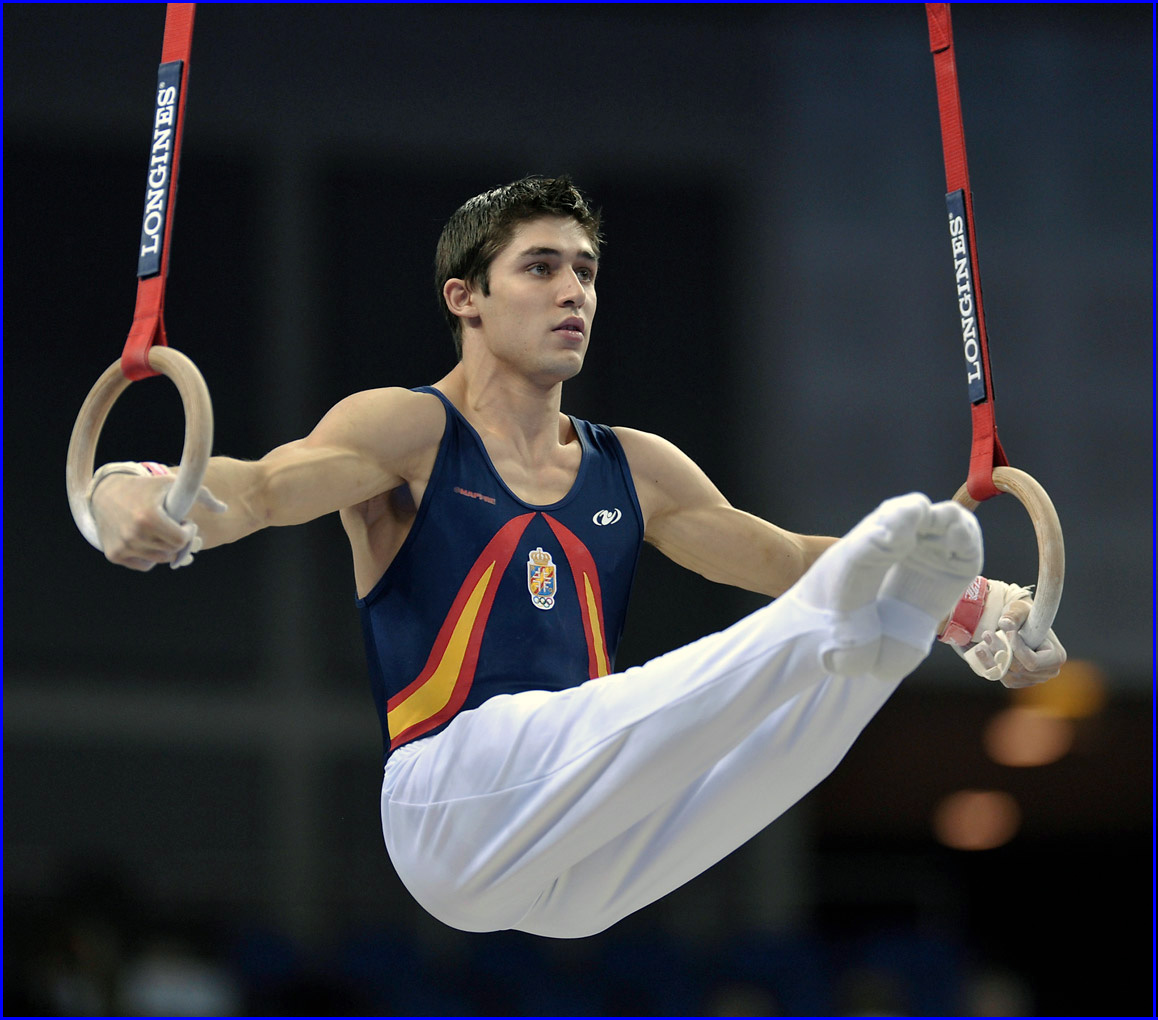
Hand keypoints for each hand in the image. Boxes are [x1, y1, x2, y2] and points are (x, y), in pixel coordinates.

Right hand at [91, 472, 225, 570]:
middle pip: (172, 551)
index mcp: (149, 517)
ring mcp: (123, 546)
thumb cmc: (146, 489)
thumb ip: (201, 495)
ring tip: (161, 531)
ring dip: (165, 548)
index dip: (188, 532)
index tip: (185, 522)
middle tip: (173, 526)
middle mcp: (134, 534)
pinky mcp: (114, 555)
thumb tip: (224, 509)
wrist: (105, 493)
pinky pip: (146, 565)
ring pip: (160, 560)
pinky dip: (151, 556)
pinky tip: (148, 540)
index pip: (181, 540)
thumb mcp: (171, 485)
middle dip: (178, 540)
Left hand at [966, 594, 1066, 688]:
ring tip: (982, 643)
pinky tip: (982, 651)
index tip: (1006, 631)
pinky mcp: (1018, 680)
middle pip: (1020, 669)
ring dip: (991, 660)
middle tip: (987, 634)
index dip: (1017, 648)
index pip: (1033, 661)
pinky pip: (1001, 677)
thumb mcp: (1021, 610)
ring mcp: (1032, 679)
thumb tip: (1005, 623)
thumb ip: (1014, 615)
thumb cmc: (1025, 616)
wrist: (1020, 625)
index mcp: (1056, 657)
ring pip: (1007, 676)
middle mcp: (1047, 672)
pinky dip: (989, 665)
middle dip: (1001, 651)